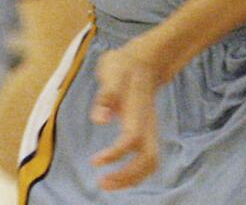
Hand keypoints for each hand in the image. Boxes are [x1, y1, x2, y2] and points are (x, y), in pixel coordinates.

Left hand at [89, 38, 165, 190]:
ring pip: (151, 163)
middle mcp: (148, 124)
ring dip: (131, 179)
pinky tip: (115, 175)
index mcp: (138, 110)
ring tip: (107, 184)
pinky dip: (133, 173)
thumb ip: (106, 95)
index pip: (132, 139)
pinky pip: (146, 159)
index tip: (95, 161)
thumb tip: (99, 120)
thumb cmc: (124, 65)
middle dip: (128, 176)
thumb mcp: (112, 71)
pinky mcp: (146, 133)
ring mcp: (150, 129)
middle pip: (149, 159)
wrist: (144, 60)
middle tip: (102, 183)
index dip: (115, 154)